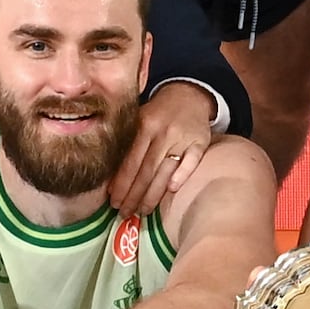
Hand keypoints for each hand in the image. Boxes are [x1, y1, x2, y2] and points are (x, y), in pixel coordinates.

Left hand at [107, 82, 217, 224]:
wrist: (188, 96)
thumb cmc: (157, 114)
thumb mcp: (138, 120)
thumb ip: (126, 144)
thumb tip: (109, 179)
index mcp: (143, 125)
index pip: (129, 161)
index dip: (121, 183)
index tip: (113, 202)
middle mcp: (162, 132)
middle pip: (145, 170)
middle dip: (133, 195)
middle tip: (125, 213)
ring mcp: (182, 137)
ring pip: (165, 170)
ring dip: (153, 194)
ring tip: (143, 211)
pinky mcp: (200, 141)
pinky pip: (192, 161)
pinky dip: (182, 175)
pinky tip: (172, 190)